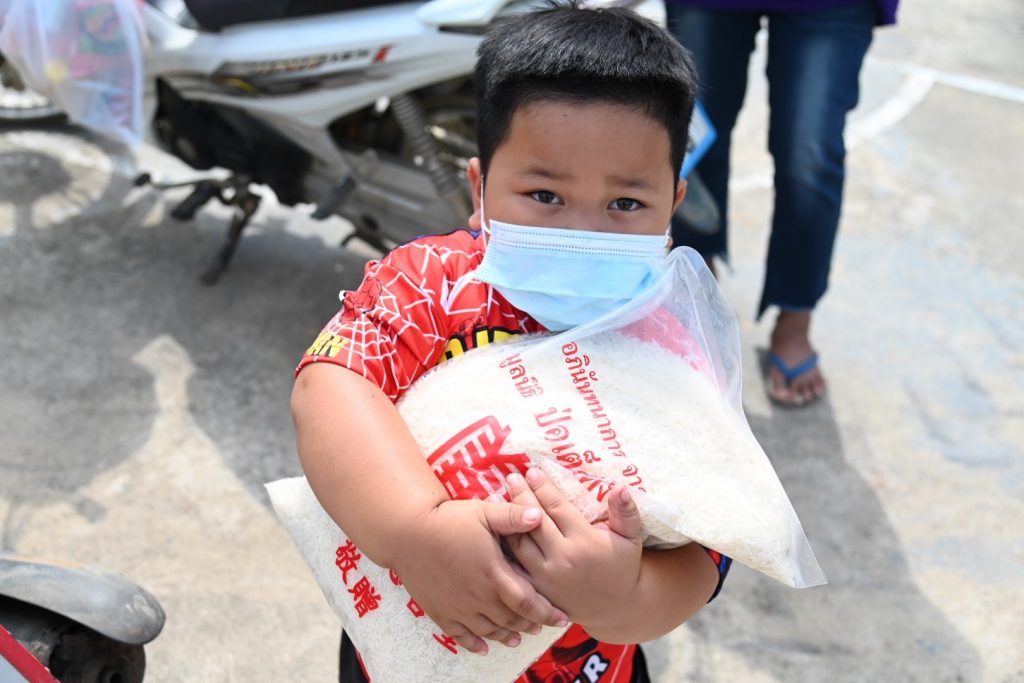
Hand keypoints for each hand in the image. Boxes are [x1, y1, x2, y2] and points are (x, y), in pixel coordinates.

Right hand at [391, 498, 570, 654]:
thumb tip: (540, 515)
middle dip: (531, 624)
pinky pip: (461, 636)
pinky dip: (475, 644)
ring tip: (519, 637)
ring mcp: (458, 607)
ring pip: (489, 630)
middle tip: (543, 626)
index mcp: (493, 572)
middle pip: (511, 619)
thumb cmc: (448, 519)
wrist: (407, 532)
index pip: (527, 601)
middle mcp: (478, 595)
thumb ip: (512, 516)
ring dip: (507, 635)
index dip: (547, 612)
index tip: (562, 618)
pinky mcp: (440, 612)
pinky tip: (485, 647)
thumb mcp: (484, 512)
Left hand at [504, 468, 643, 630]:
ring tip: (497, 495)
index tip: (532, 471)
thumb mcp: (630, 538)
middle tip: (512, 476)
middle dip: (521, 495)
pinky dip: (503, 546)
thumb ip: (626, 511)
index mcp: (584, 542)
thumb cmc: (623, 566)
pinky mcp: (535, 592)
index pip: (557, 508)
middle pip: (533, 521)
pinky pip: (513, 565)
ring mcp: (545, 577)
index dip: (543, 487)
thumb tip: (620, 486)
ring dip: (506, 517)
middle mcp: (562, 559)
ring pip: (519, 542)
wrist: (617, 608)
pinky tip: (495, 529)